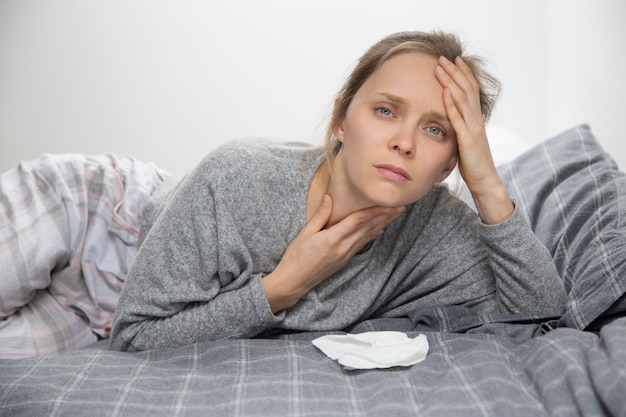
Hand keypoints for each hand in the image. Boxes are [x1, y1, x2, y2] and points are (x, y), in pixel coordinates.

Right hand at [262, 194, 403, 312]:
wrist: (295, 280)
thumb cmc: (296, 256)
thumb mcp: (305, 233)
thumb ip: (320, 215)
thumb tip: (329, 198)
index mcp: (333, 238)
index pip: (359, 220)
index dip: (374, 210)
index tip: (387, 203)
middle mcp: (344, 247)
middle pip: (369, 228)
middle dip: (385, 216)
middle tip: (400, 206)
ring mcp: (346, 254)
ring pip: (369, 236)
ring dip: (383, 224)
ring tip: (395, 215)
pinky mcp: (345, 259)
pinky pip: (363, 244)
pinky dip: (373, 235)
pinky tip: (380, 230)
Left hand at [435, 56, 512, 223]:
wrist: (485, 181)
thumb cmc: (473, 164)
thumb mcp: (464, 141)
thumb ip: (459, 129)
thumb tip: (448, 121)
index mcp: (475, 119)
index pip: (469, 90)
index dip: (462, 74)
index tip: (453, 60)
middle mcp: (475, 120)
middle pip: (466, 89)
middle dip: (454, 72)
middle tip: (442, 57)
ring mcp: (473, 128)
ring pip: (462, 99)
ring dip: (450, 81)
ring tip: (440, 67)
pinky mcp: (468, 140)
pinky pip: (458, 118)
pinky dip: (451, 104)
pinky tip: (445, 92)